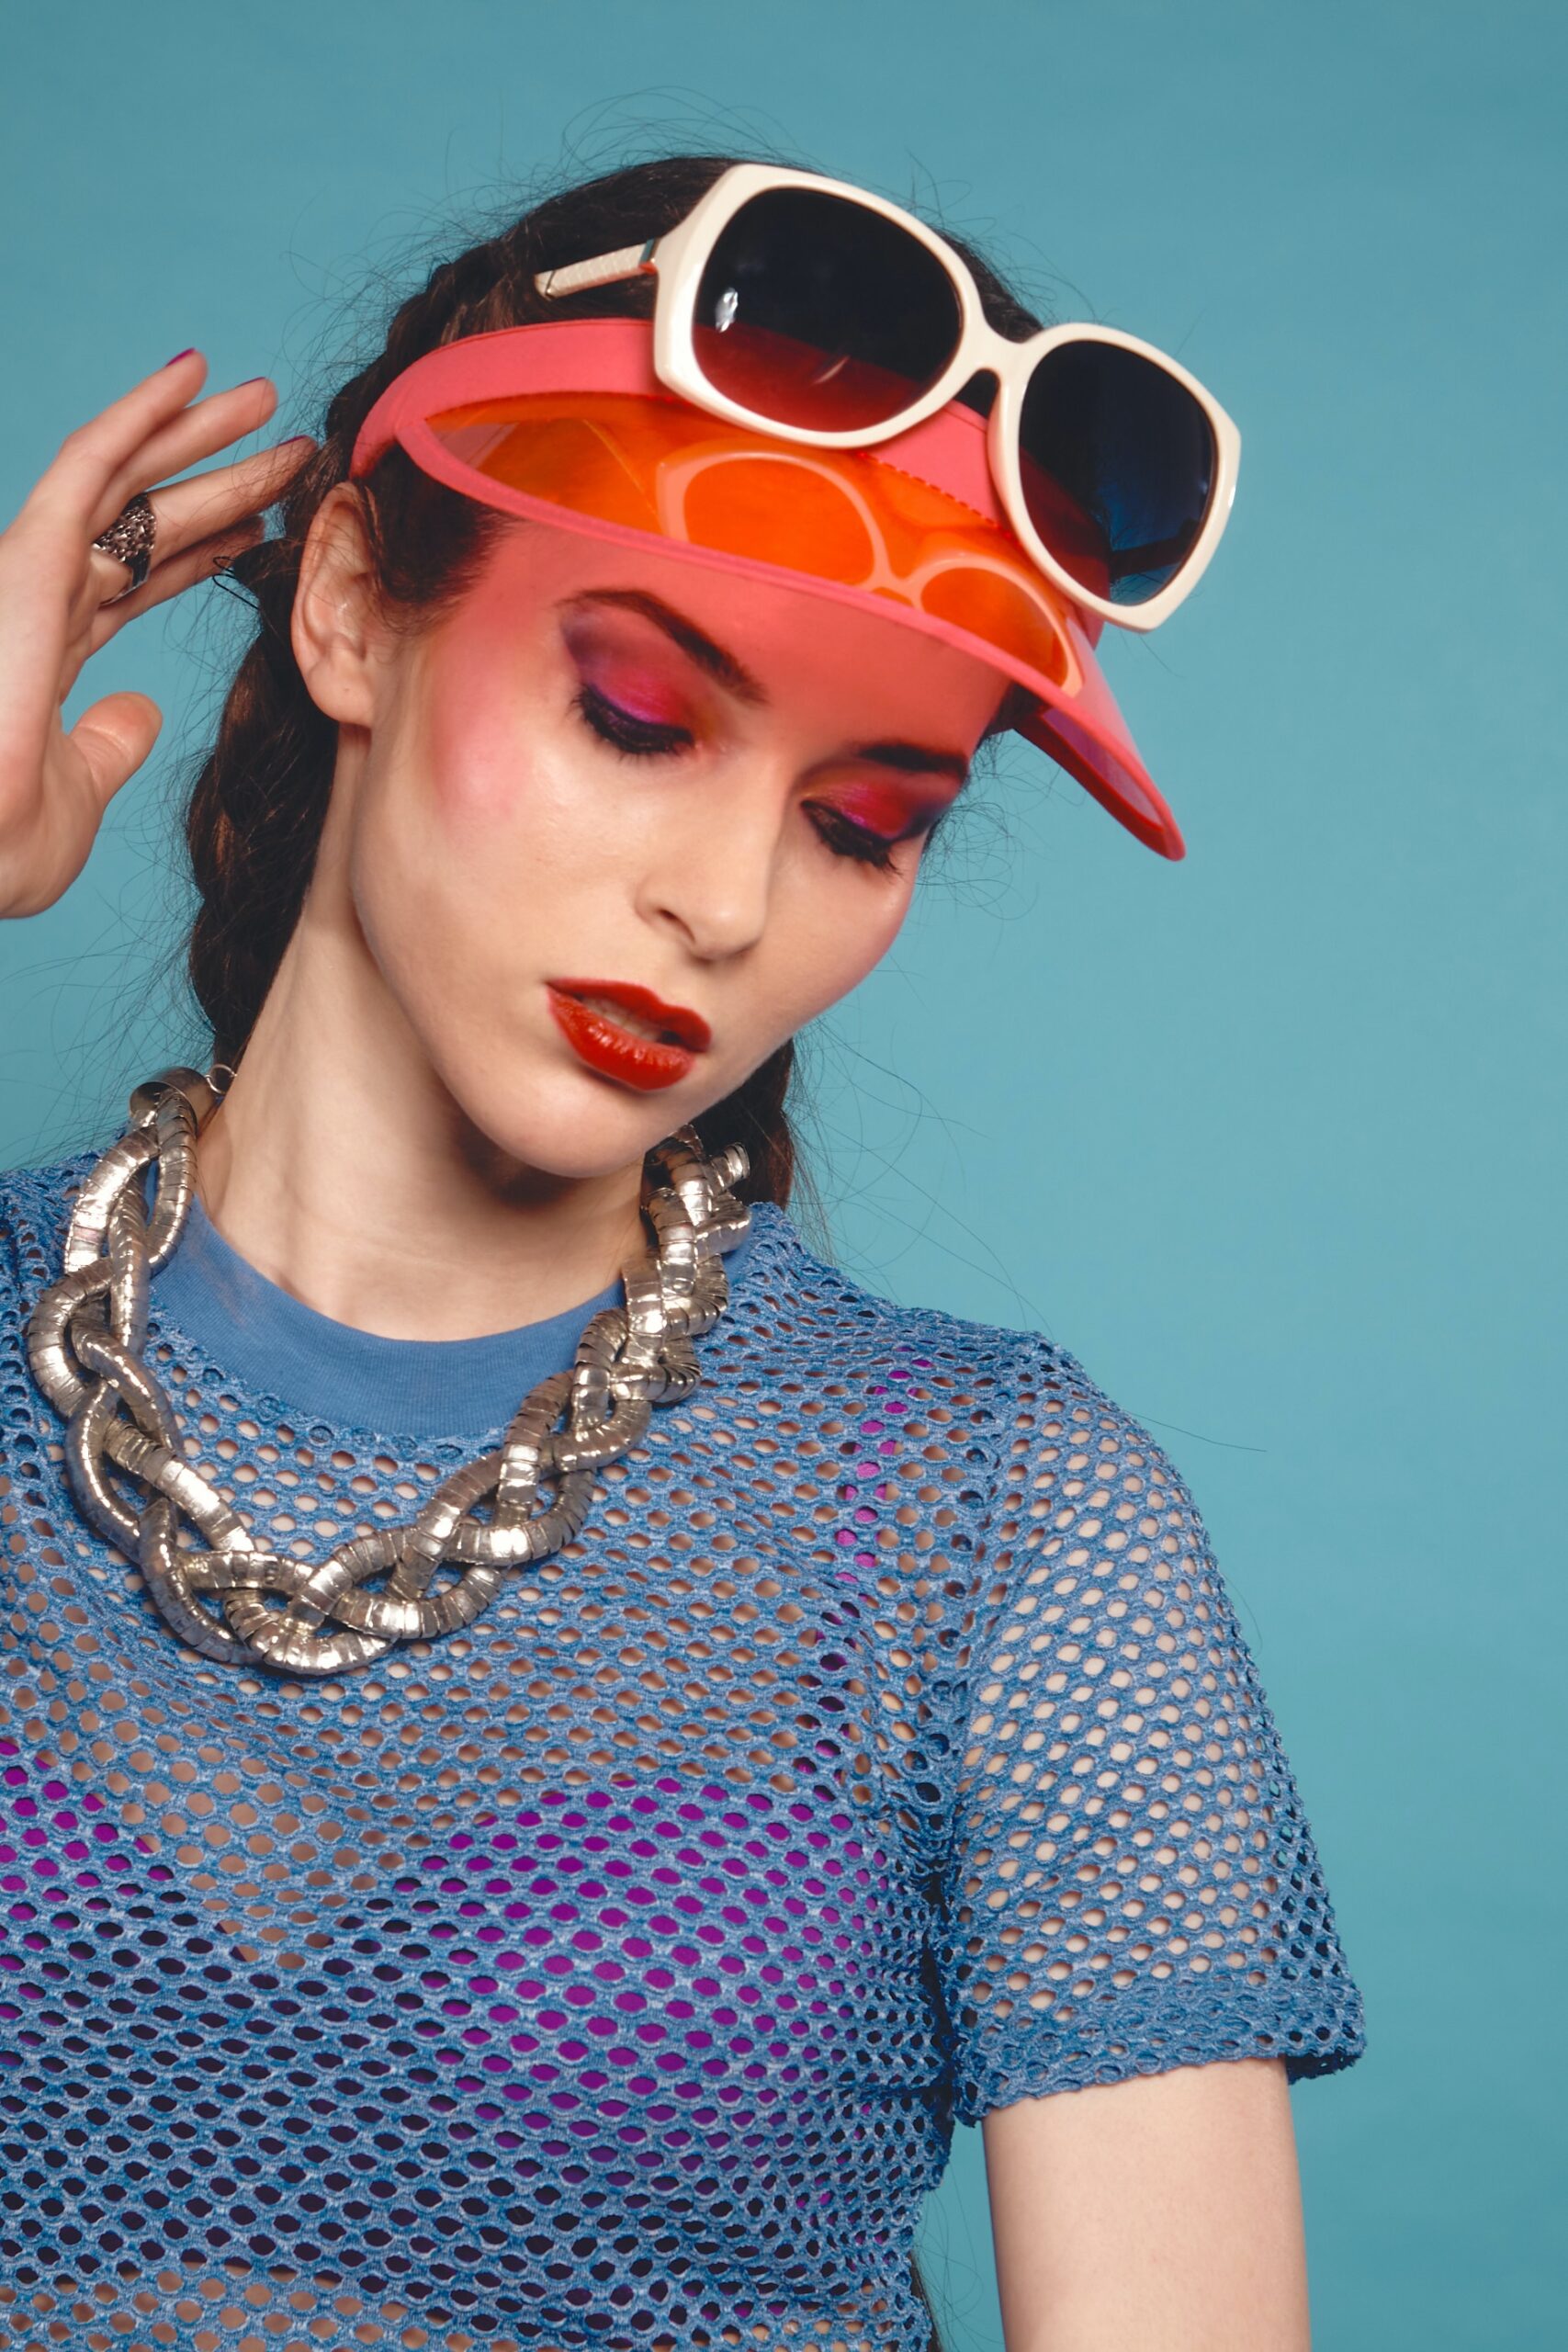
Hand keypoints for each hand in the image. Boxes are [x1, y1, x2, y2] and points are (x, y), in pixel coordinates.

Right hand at [0, 350, 314, 917]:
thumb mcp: (80, 792)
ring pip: (132, 478)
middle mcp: (43, 597)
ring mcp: (32, 569)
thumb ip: (111, 745)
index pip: (145, 581)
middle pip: (152, 521)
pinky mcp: (26, 553)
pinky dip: (140, 414)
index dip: (207, 550)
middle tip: (293, 449)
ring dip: (199, 433)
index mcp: (54, 649)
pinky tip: (191, 374)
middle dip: (224, 482)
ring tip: (269, 399)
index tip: (266, 529)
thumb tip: (141, 711)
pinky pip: (92, 463)